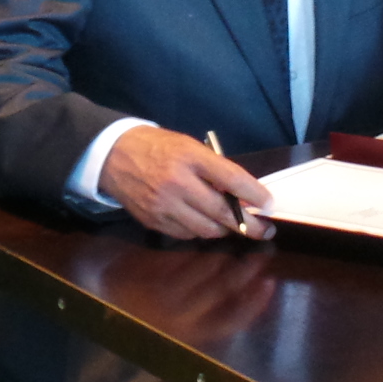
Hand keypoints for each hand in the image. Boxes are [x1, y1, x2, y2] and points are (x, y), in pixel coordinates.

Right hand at [99, 127, 274, 239]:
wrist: (113, 155)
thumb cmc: (159, 147)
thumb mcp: (189, 146)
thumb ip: (214, 168)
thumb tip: (243, 193)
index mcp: (190, 157)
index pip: (231, 178)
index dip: (254, 194)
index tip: (269, 203)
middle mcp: (177, 183)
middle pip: (221, 211)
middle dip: (248, 224)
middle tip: (264, 230)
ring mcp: (163, 205)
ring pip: (205, 229)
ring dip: (225, 230)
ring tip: (235, 226)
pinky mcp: (153, 221)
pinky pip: (185, 234)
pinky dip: (200, 232)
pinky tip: (205, 224)